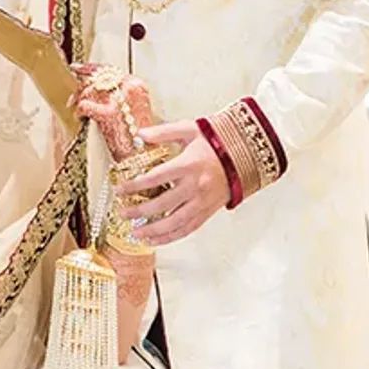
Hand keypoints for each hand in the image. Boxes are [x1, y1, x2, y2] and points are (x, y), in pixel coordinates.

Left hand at [114, 120, 229, 245]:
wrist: (248, 154)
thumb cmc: (220, 140)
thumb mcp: (191, 129)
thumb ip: (164, 132)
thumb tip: (141, 134)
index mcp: (188, 165)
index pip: (154, 178)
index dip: (134, 186)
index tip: (120, 190)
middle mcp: (195, 186)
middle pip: (161, 204)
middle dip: (138, 210)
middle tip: (122, 212)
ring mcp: (202, 202)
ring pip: (174, 222)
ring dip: (152, 230)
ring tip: (135, 233)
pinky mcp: (208, 211)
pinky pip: (188, 229)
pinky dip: (170, 237)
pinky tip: (157, 240)